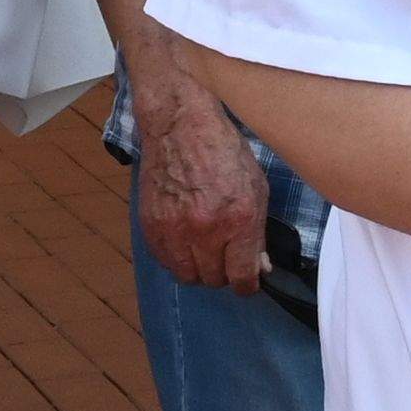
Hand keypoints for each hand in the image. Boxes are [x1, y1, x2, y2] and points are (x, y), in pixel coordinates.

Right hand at [134, 71, 275, 289]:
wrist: (180, 125)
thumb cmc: (224, 151)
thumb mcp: (256, 187)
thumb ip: (258, 231)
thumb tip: (259, 267)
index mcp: (239, 219)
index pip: (242, 277)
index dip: (248, 284)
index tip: (248, 279)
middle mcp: (206, 229)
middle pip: (214, 279)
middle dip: (224, 272)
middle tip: (226, 255)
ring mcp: (175, 229)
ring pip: (188, 276)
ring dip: (199, 268)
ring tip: (204, 249)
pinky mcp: (151, 226)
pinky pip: (165, 261)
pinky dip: (176, 257)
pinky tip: (185, 240)